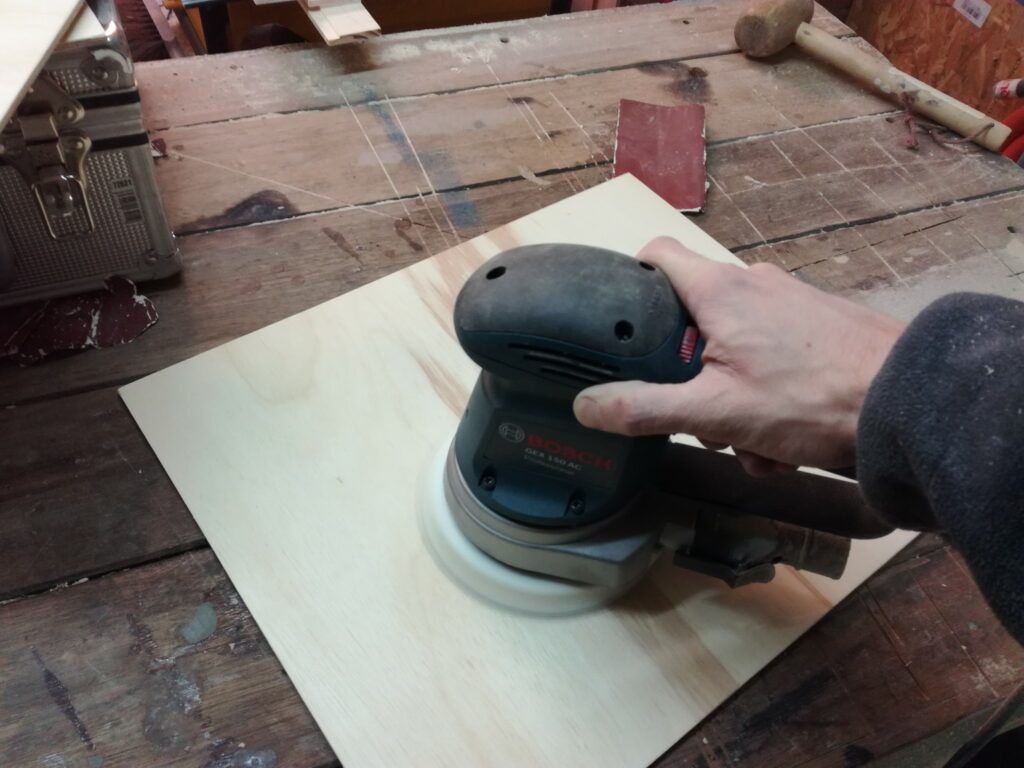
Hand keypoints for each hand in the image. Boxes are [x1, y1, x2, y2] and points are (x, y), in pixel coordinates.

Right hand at [573, 237, 905, 474]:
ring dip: (731, 399)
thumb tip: (586, 406)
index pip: (658, 253)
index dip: (630, 278)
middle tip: (698, 415)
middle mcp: (754, 285)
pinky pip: (773, 358)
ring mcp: (790, 304)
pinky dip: (767, 399)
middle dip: (688, 375)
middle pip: (693, 318)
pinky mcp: (819, 328)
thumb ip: (646, 409)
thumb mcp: (715, 411)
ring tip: (753, 443)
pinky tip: (784, 443)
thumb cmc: (812, 396)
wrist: (908, 402)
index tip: (617, 317)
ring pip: (734, 348)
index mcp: (720, 290)